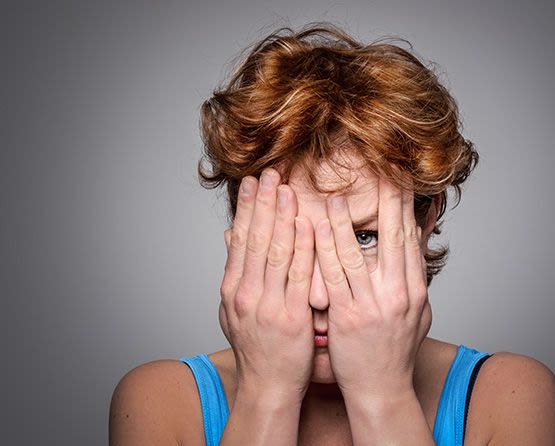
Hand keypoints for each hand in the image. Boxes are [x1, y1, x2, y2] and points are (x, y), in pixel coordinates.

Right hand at [219, 169, 314, 403]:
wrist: (268, 386)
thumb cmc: (257, 347)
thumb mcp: (234, 309)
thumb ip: (235, 272)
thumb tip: (229, 238)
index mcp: (232, 289)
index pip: (240, 240)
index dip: (247, 208)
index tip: (253, 181)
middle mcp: (245, 294)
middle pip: (254, 239)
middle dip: (262, 203)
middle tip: (269, 172)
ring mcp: (266, 305)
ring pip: (274, 252)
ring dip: (280, 217)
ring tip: (286, 188)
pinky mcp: (291, 316)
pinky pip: (297, 276)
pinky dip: (301, 248)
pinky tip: (306, 224)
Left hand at [314, 177, 432, 400]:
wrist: (382, 388)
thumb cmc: (396, 347)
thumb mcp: (418, 308)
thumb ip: (416, 268)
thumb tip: (421, 231)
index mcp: (415, 288)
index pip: (410, 236)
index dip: (405, 203)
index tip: (400, 175)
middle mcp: (399, 293)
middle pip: (392, 237)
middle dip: (387, 200)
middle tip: (381, 167)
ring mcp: (373, 305)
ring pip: (356, 254)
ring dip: (345, 222)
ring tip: (335, 195)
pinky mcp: (348, 317)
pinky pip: (333, 278)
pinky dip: (323, 251)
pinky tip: (314, 231)